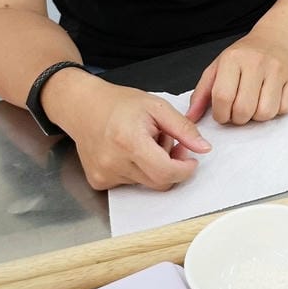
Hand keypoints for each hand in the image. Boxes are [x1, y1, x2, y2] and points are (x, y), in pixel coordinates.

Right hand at [59, 81, 211, 190]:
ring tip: (144, 142)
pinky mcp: (98, 181)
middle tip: (168, 143)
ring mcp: (103, 175)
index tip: (191, 159)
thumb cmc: (120, 104)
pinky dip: (137, 170)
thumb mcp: (157, 107)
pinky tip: (129, 151)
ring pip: (146, 183)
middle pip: (159, 181)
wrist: (83, 107)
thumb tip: (203, 148)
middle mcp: (114, 162)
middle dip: (171, 166)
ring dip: (153, 166)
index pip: (166, 172)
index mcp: (129, 141)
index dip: (185, 169)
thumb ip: (183, 129)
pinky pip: (130, 184)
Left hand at [187, 29, 287, 124]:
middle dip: (238, 118)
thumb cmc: (244, 56)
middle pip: (244, 109)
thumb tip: (190, 117)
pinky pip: (283, 109)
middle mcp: (256, 62)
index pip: (223, 97)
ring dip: (257, 116)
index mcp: (233, 59)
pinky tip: (269, 99)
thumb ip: (202, 94)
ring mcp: (277, 70)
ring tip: (254, 104)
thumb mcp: (217, 67)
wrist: (276, 37)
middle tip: (238, 111)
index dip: (220, 114)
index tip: (222, 114)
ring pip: (265, 113)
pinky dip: (275, 111)